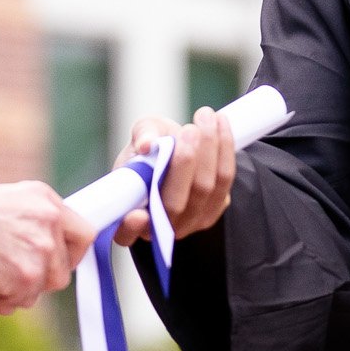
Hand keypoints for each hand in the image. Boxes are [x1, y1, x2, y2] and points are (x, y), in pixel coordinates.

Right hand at [0, 182, 90, 314]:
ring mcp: (41, 251)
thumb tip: (43, 251)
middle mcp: (49, 223)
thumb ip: (33, 223)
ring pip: (38, 291)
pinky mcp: (28, 278)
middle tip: (3, 272)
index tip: (53, 263)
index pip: (84, 234)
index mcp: (45, 200)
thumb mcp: (7, 203)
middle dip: (33, 280)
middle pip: (60, 272)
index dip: (71, 255)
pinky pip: (15, 305)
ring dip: (10, 291)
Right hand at [111, 108, 236, 247]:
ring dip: (210, 148)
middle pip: (175, 204)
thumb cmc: (151, 147)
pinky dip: (224, 149)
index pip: (124, 233)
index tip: (136, 215)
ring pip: (205, 190)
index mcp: (129, 217)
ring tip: (204, 116)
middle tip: (189, 130)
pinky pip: (225, 181)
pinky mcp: (213, 210)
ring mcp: (189, 223)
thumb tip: (147, 144)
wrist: (178, 149)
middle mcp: (159, 229)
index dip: (130, 228)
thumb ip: (141, 136)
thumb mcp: (141, 136)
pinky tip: (219, 123)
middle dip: (185, 164)